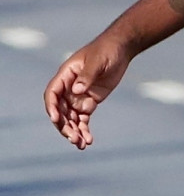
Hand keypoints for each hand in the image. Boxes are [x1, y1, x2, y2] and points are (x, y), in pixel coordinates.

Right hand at [44, 31, 132, 149]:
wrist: (120, 50)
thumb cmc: (106, 50)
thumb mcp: (97, 61)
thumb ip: (87, 75)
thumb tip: (76, 90)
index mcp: (65, 75)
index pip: (52, 93)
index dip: (51, 107)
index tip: (56, 119)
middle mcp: (68, 88)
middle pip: (60, 110)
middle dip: (64, 125)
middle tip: (73, 138)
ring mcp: (78, 97)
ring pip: (70, 119)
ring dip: (74, 132)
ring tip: (81, 144)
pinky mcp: (89, 103)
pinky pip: (83, 120)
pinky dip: (84, 130)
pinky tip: (88, 141)